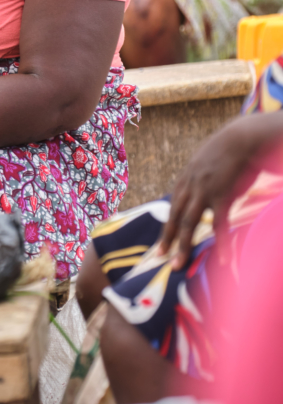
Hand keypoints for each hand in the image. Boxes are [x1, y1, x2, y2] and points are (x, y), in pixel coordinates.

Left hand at [160, 113, 282, 268]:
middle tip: (161, 258)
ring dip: (183, 246)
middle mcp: (189, 186)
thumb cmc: (228, 151)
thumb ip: (199, 179)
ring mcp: (204, 191)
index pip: (172, 208)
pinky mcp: (222, 196)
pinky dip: (220, 243)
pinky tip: (222, 259)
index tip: (161, 246)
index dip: (166, 228)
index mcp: (185, 179)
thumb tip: (199, 193)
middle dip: (167, 240)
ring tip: (178, 265)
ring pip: (188, 223)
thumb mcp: (205, 164)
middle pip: (174, 218)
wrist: (242, 138)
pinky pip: (218, 224)